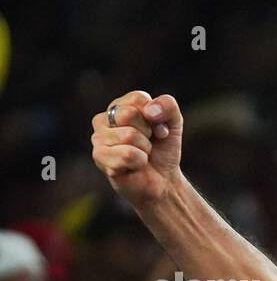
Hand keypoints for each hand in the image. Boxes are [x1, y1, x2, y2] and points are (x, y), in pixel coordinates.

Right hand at [91, 91, 183, 205]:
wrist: (163, 181)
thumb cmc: (163, 150)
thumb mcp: (173, 124)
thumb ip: (168, 105)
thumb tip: (150, 111)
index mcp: (119, 106)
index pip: (138, 98)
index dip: (156, 117)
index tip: (158, 131)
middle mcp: (103, 119)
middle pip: (130, 114)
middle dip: (148, 133)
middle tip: (148, 144)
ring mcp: (98, 138)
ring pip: (129, 135)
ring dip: (144, 149)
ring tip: (141, 155)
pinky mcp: (99, 157)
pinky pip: (127, 154)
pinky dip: (140, 162)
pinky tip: (135, 166)